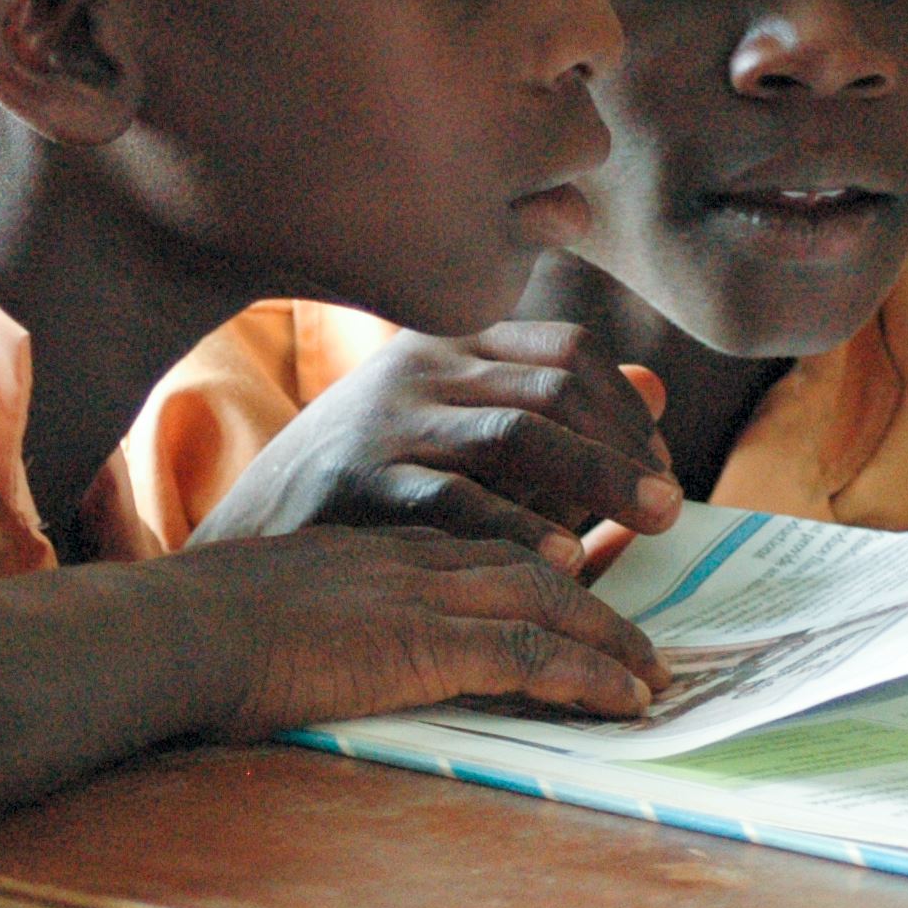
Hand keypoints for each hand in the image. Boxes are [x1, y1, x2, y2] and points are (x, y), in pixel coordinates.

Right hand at [156, 526, 668, 735]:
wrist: (167, 629)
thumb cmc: (190, 631)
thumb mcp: (267, 602)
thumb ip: (311, 611)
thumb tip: (313, 648)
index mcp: (373, 542)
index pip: (479, 543)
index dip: (537, 567)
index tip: (575, 590)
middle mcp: (410, 555)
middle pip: (530, 565)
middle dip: (594, 598)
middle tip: (642, 639)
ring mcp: (421, 593)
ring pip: (548, 602)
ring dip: (610, 638)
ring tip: (652, 675)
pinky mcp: (424, 641)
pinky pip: (530, 654)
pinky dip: (589, 675)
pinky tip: (627, 700)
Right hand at [192, 322, 681, 569]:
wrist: (235, 557)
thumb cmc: (361, 504)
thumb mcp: (455, 438)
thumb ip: (551, 419)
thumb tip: (657, 385)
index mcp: (447, 347)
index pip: (567, 351)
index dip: (626, 410)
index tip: (659, 469)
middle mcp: (420, 369)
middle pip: (553, 386)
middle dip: (623, 446)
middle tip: (673, 503)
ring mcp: (388, 422)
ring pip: (516, 432)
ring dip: (597, 478)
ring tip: (651, 523)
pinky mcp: (360, 485)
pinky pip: (455, 500)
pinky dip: (519, 527)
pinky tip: (565, 560)